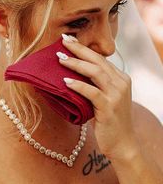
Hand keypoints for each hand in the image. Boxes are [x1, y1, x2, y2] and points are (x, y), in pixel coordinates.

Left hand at [58, 34, 137, 160]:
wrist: (122, 144)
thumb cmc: (108, 122)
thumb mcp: (101, 100)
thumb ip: (92, 87)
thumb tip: (68, 77)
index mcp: (120, 79)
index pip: (100, 58)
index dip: (84, 49)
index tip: (69, 40)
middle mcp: (121, 83)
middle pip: (98, 61)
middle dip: (79, 50)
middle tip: (63, 41)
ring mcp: (116, 95)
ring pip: (95, 72)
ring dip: (76, 64)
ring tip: (60, 59)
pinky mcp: (109, 107)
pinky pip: (92, 92)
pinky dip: (78, 85)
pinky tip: (66, 81)